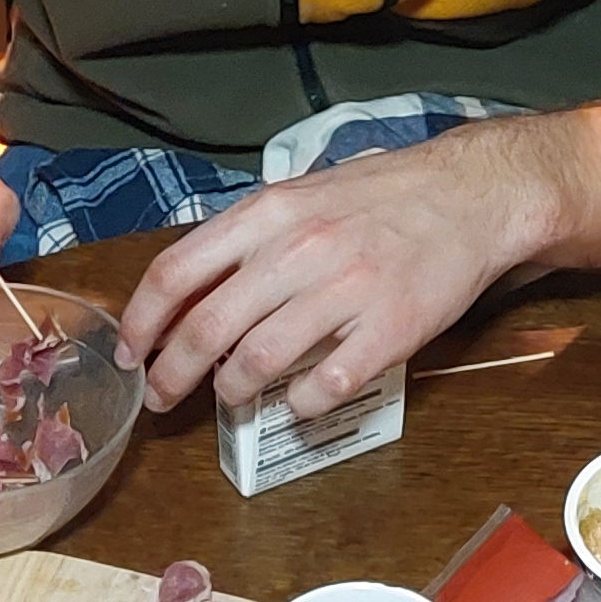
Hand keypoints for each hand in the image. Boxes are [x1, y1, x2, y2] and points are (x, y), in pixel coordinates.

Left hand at [116, 138, 534, 417]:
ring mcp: (345, 290)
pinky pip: (327, 386)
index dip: (141, 322)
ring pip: (257, 362)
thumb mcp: (299, 196)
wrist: (470, 195)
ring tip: (232, 396)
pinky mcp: (390, 328)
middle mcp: (298, 250)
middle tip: (162, 400)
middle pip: (206, 328)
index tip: (130, 353)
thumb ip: (247, 238)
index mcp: (268, 214)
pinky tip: (300, 402)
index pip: (176, 271)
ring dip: (232, 392)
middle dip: (172, 375)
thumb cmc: (380, 197)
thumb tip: (189, 291)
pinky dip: (302, 405)